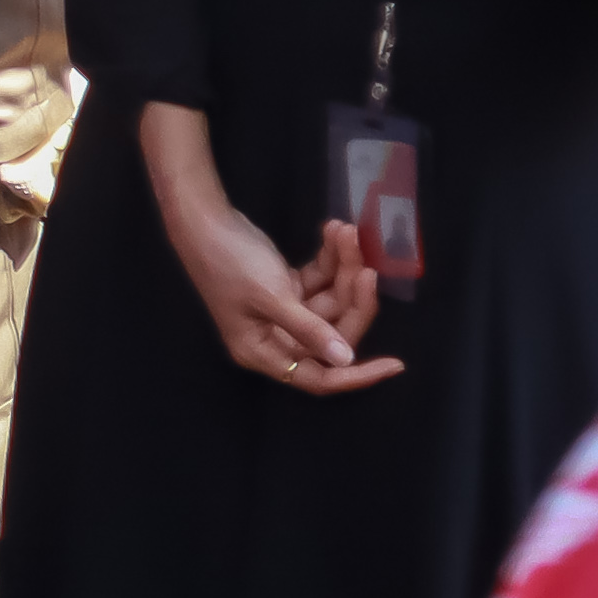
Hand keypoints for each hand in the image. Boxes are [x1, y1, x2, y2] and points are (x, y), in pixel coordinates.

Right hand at [145, 102, 402, 394]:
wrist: (201, 220)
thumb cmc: (228, 262)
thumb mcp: (271, 297)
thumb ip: (310, 329)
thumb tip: (345, 360)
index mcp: (264, 351)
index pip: (319, 377)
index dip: (357, 375)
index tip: (396, 364)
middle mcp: (275, 337)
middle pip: (333, 333)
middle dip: (353, 298)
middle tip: (366, 264)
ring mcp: (282, 311)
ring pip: (331, 302)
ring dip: (343, 268)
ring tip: (346, 233)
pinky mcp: (285, 286)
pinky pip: (320, 281)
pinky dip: (330, 259)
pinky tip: (334, 232)